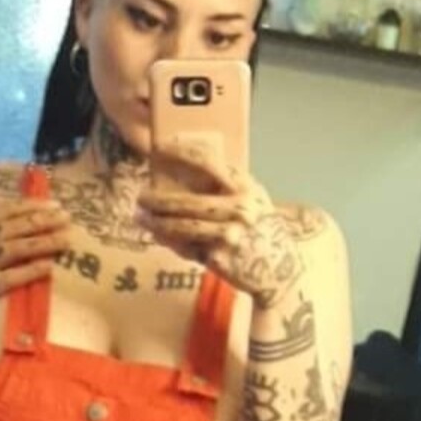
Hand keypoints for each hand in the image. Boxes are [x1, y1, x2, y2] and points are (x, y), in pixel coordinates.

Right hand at [0, 193, 69, 357]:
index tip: (54, 204)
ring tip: (67, 240)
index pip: (1, 210)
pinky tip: (50, 266)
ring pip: (14, 249)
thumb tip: (5, 198)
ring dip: (44, 242)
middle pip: (12, 227)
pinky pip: (9, 278)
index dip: (30, 205)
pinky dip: (31, 270)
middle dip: (42, 221)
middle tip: (67, 218)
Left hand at [138, 136, 303, 308]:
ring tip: (140, 216)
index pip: (208, 162)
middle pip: (187, 201)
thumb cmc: (261, 230)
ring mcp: (228, 235)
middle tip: (141, 196)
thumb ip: (224, 187)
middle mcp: (238, 210)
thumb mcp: (252, 200)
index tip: (159, 150)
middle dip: (158, 199)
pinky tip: (156, 235)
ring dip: (156, 222)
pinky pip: (185, 247)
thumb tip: (179, 175)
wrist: (280, 270)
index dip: (180, 154)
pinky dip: (168, 241)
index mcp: (245, 188)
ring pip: (181, 227)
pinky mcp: (218, 258)